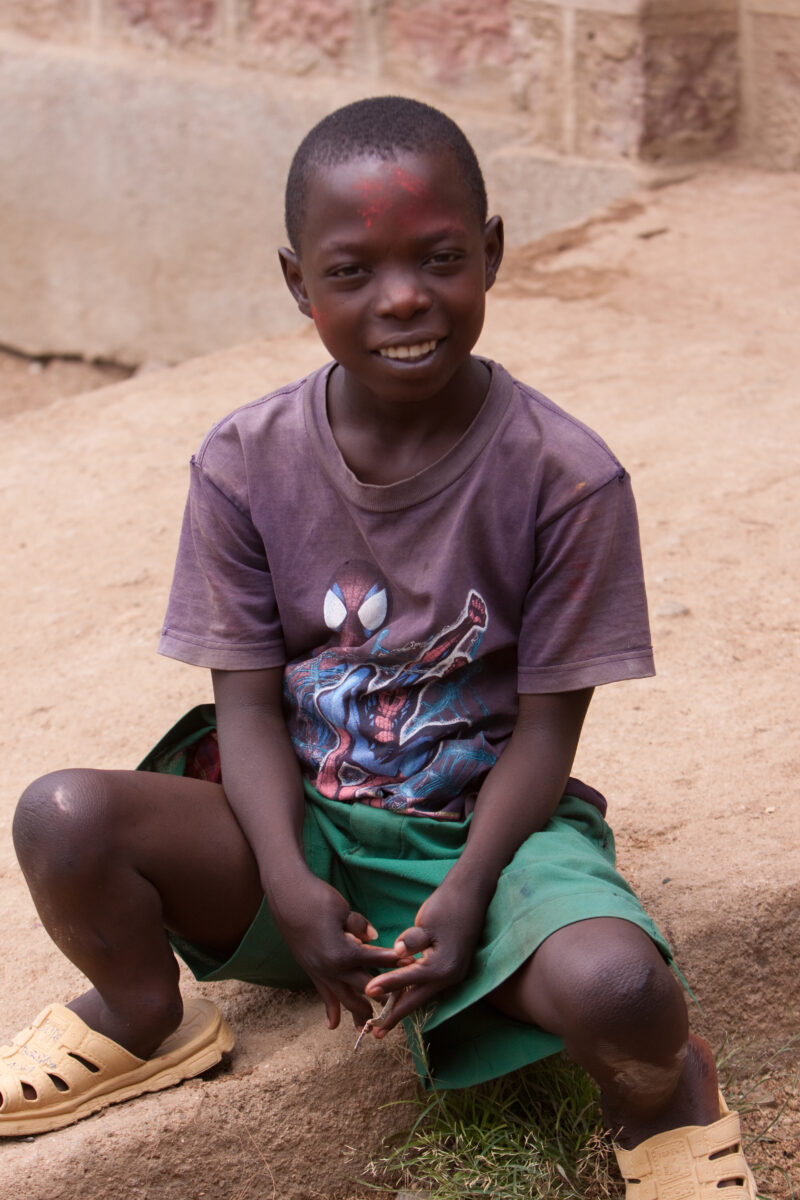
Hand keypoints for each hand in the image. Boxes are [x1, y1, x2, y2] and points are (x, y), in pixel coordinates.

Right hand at [270, 875, 398, 1029]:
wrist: (286, 897)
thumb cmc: (316, 899)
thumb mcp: (343, 909)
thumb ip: (360, 926)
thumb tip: (373, 937)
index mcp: (344, 952)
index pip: (377, 959)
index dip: (396, 961)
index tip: (413, 965)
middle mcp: (333, 968)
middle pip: (365, 988)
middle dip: (385, 995)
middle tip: (402, 1002)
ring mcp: (320, 972)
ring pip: (345, 1000)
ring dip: (359, 1012)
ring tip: (373, 1023)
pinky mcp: (311, 971)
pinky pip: (323, 995)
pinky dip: (330, 1011)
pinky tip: (334, 1025)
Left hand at [363, 883, 487, 1033]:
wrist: (473, 894)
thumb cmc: (448, 905)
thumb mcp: (427, 921)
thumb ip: (411, 940)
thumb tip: (397, 952)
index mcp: (443, 966)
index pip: (409, 980)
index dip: (386, 986)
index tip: (367, 992)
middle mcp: (451, 976)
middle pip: (418, 1000)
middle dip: (396, 1015)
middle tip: (376, 1033)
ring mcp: (455, 974)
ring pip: (424, 994)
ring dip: (405, 1006)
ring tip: (386, 1020)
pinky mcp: (454, 968)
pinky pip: (430, 986)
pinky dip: (415, 992)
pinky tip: (403, 996)